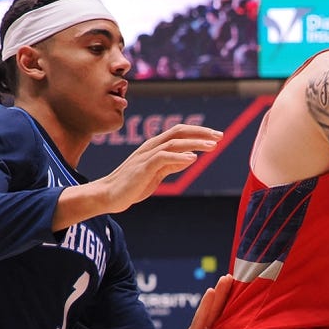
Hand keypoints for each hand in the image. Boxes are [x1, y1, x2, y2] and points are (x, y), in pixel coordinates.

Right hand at [95, 124, 222, 212]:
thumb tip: (190, 158)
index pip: (179, 133)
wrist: (108, 196)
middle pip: (178, 132)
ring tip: (213, 146)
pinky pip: (163, 157)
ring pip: (174, 143)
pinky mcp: (143, 167)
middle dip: (201, 132)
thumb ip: (172, 165)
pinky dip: (179, 157)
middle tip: (220, 136)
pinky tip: (193, 159)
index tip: (216, 137)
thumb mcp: (157, 174)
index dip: (198, 132)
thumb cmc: (132, 185)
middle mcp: (150, 146)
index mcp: (154, 147)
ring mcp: (146, 156)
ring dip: (195, 143)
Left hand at [173, 275, 232, 328]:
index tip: (214, 288)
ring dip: (228, 301)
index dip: (208, 303)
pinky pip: (228, 327)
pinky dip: (235, 316)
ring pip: (220, 316)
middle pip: (212, 311)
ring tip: (237, 284)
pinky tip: (244, 306)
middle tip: (229, 277)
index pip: (202, 318)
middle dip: (220, 295)